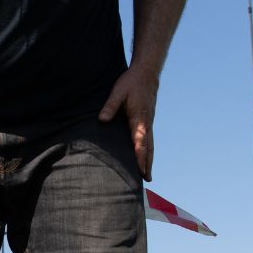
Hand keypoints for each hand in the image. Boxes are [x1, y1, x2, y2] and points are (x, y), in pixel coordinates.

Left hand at [98, 66, 158, 180]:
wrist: (146, 73)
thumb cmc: (131, 82)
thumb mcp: (117, 92)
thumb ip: (110, 107)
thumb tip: (102, 120)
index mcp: (139, 118)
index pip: (140, 142)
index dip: (141, 157)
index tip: (141, 169)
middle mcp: (146, 123)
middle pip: (149, 148)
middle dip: (147, 164)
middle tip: (147, 180)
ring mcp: (148, 123)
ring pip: (150, 145)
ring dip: (149, 160)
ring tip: (147, 175)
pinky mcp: (147, 121)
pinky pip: (149, 140)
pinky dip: (148, 152)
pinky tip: (146, 158)